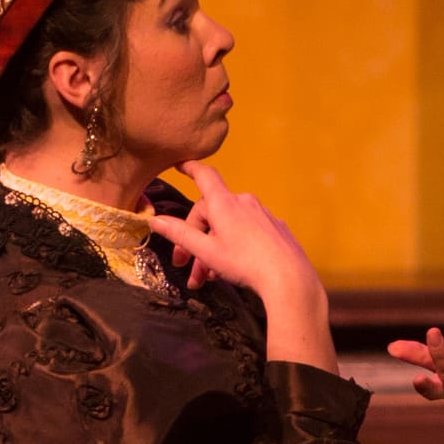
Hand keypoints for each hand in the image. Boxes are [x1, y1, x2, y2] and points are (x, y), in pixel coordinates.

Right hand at [148, 161, 335, 370]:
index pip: (204, 176)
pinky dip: (235, 248)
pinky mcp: (276, 229)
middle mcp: (243, 202)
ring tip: (208, 279)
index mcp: (223, 202)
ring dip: (214, 250)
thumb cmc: (243, 262)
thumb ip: (179, 234)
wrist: (288, 277)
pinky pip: (248, 233)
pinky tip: (233, 271)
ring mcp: (263, 214)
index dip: (191, 168)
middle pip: (212, 214)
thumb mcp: (206, 251)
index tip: (181, 165)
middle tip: (186, 267)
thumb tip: (155, 220)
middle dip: (195, 241)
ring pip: (229, 227)